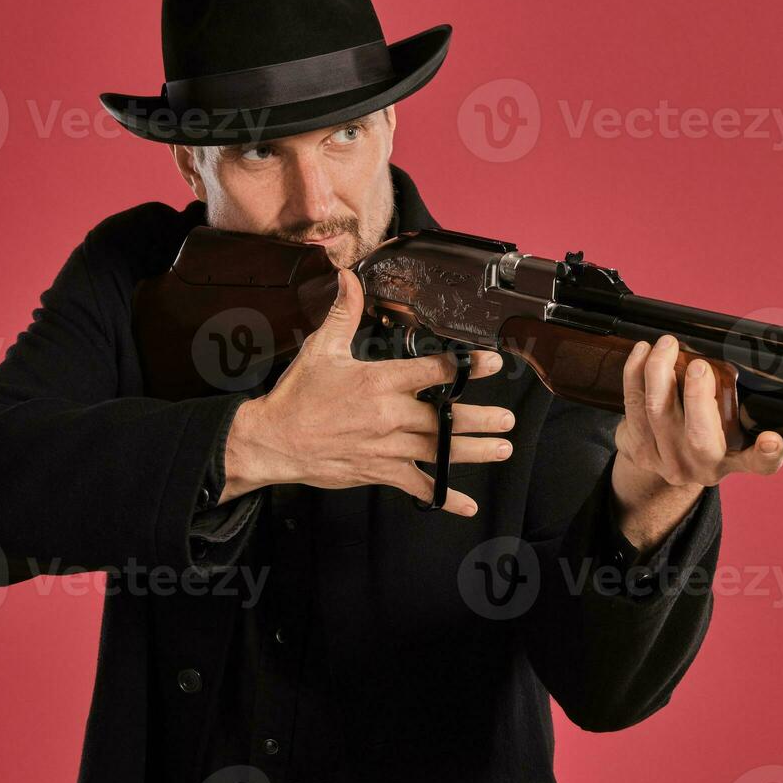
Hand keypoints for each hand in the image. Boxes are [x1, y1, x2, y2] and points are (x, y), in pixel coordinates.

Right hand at [219, 268, 514, 515]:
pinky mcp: (380, 471)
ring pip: (440, 451)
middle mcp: (390, 415)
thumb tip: (347, 276)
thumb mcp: (321, 349)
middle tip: (508, 420)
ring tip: (503, 448)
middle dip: (481, 419)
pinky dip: (444, 498)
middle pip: (445, 418)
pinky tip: (467, 505)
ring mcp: (387, 447)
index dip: (467, 367)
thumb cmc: (298, 395)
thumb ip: (343, 313)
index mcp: (380, 381)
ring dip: (475, 452)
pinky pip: (418, 487)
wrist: (274, 440)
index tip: (494, 363)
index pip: (433, 371)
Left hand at [612, 334, 782, 548]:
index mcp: (735, 459)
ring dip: (658, 372)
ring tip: (666, 344)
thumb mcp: (731, 428)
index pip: (760, 463)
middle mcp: (703, 466)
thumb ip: (743, 403)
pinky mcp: (640, 449)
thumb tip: (757, 355)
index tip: (772, 439)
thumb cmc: (706, 434)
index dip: (768, 453)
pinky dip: (634, 374)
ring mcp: (668, 460)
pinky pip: (633, 407)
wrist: (665, 460)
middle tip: (699, 365)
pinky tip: (642, 352)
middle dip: (697, 396)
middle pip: (700, 438)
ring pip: (658, 414)